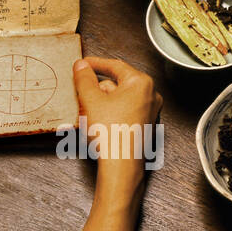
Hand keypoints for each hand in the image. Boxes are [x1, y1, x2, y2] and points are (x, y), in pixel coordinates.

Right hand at [71, 56, 162, 191]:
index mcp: (141, 83)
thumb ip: (84, 79)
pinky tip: (97, 125)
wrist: (121, 166)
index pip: (115, 66)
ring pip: (119, 100)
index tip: (84, 64)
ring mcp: (149, 113)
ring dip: (101, 104)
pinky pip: (124, 114)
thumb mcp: (91, 101)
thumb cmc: (112, 134)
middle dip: (97, 90)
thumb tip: (81, 66)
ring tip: (86, 115)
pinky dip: (110, 115)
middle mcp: (150, 96)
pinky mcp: (145, 128)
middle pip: (117, 85)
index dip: (96, 63)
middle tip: (81, 95)